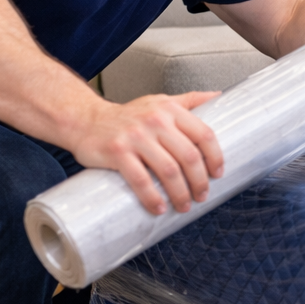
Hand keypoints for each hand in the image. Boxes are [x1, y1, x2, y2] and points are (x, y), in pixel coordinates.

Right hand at [68, 92, 223, 214]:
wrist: (86, 120)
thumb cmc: (128, 116)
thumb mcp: (160, 101)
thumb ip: (189, 100)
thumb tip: (218, 96)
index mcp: (170, 110)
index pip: (204, 134)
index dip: (215, 157)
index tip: (217, 173)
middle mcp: (155, 121)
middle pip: (189, 156)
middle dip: (199, 181)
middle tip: (202, 195)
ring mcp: (136, 136)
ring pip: (168, 170)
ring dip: (180, 193)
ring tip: (184, 205)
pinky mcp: (117, 152)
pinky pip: (140, 179)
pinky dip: (152, 197)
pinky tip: (158, 207)